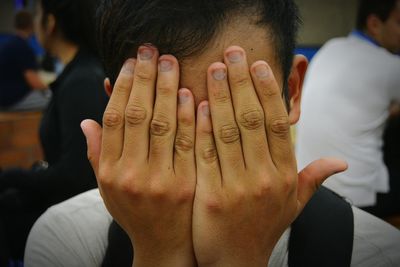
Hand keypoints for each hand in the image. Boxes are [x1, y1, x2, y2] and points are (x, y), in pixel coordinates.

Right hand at [81, 45, 196, 266]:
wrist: (165, 246)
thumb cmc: (135, 213)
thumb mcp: (107, 188)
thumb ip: (98, 154)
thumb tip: (87, 121)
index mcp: (110, 172)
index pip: (114, 119)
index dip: (122, 87)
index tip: (130, 63)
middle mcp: (132, 174)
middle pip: (138, 115)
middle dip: (144, 79)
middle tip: (151, 51)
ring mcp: (161, 180)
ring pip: (164, 124)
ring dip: (167, 89)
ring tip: (170, 63)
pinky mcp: (188, 184)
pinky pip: (190, 143)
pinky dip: (190, 116)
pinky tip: (191, 94)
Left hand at [192, 46, 346, 266]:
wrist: (236, 263)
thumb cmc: (263, 228)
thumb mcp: (294, 205)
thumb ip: (313, 178)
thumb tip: (341, 162)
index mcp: (285, 175)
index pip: (279, 123)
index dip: (269, 91)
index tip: (259, 65)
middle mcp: (265, 178)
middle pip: (253, 120)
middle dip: (242, 83)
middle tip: (233, 54)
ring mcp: (237, 187)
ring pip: (228, 131)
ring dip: (219, 96)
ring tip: (213, 69)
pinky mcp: (210, 196)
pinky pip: (205, 153)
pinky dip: (200, 126)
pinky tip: (193, 103)